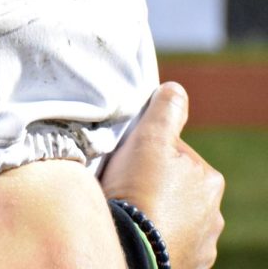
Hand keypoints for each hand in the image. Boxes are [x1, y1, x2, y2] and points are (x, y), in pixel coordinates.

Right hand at [101, 82, 224, 268]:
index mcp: (208, 179)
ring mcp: (202, 242)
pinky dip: (158, 236)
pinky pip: (172, 242)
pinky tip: (139, 232)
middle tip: (126, 186)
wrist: (132, 249)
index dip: (148, 153)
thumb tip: (176, 89)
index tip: (128, 161)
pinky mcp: (189, 264)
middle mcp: (213, 213)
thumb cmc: (139, 191)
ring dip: (158, 213)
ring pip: (177, 217)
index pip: (176, 154)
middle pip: (177, 187)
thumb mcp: (149, 139)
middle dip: (156, 185)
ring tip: (131, 212)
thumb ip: (165, 111)